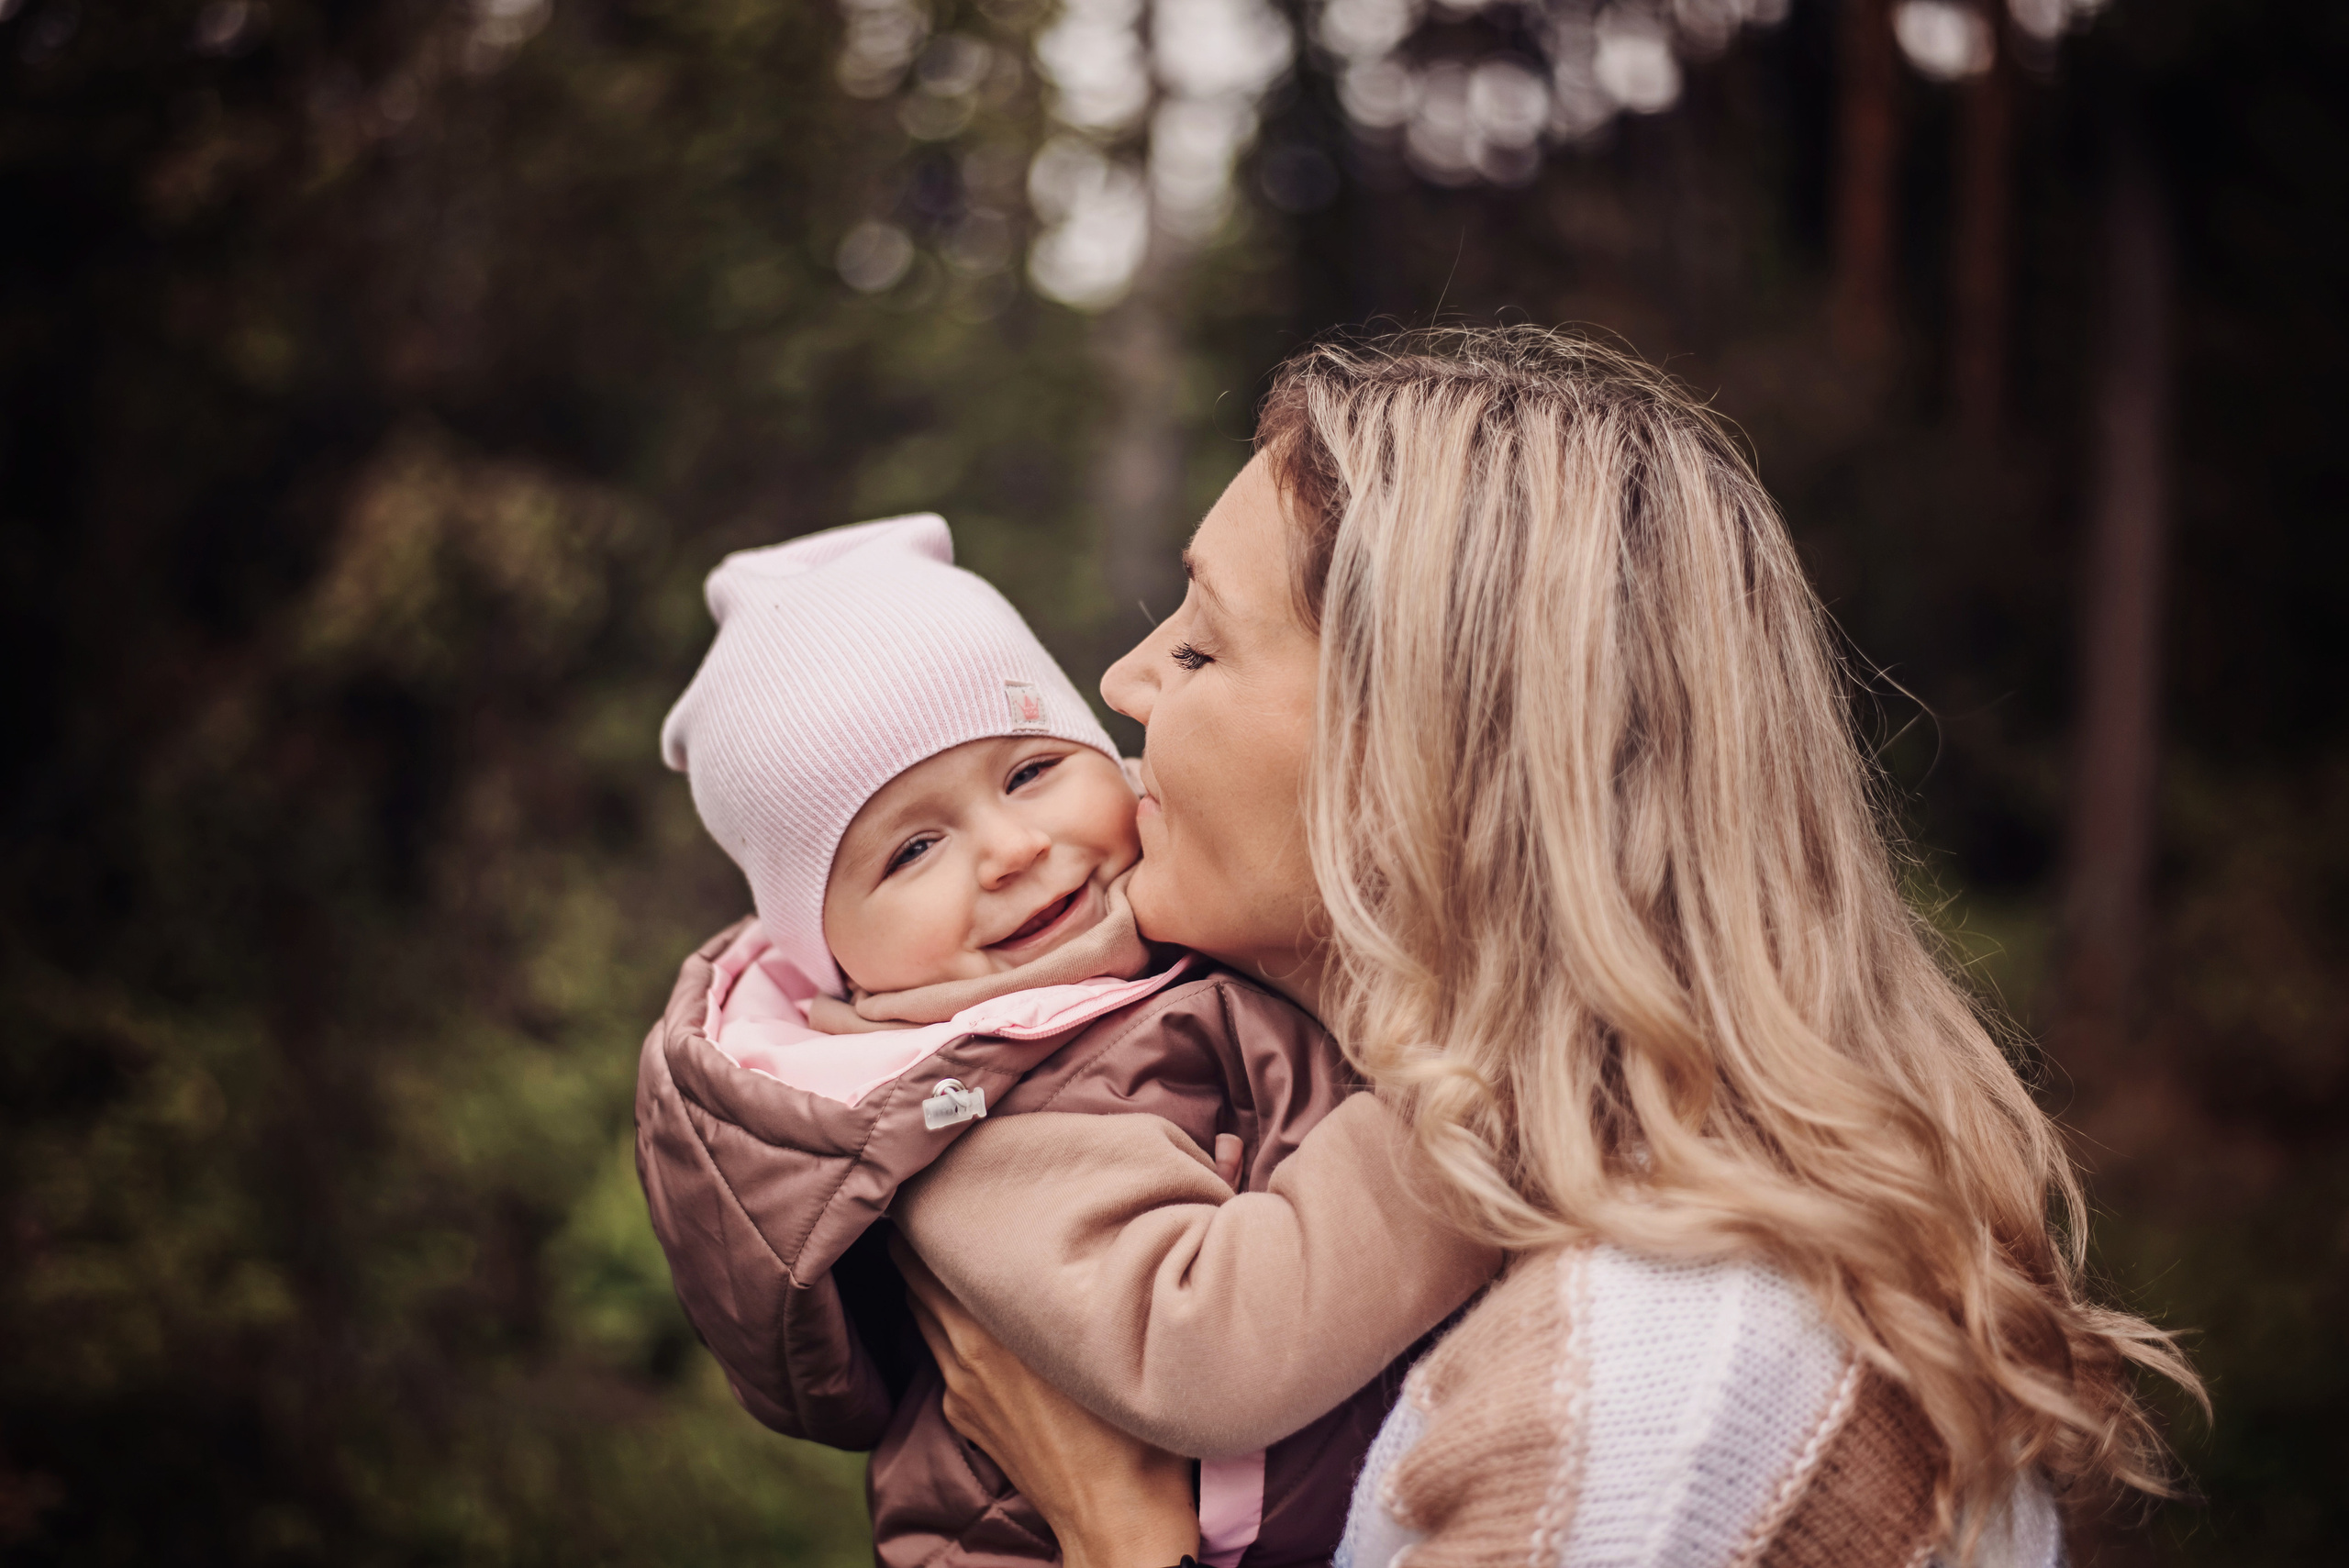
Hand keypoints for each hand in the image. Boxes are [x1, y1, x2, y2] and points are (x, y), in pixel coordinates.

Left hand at [894, 1234, 1201, 1567]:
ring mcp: (959, 1386)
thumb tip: (1071, 1226)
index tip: (943, 1182)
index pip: (930, 1249)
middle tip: (946, 1204)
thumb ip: (1085, 1276)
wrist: (1117, 1513)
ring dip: (933, 1282)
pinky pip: (939, 1354)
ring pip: (923, 1312)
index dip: (931, 1212)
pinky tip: (976, 1318)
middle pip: (916, 1274)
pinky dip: (944, 1326)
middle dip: (925, 1240)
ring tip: (957, 1250)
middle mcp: (964, 1349)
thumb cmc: (1134, 1416)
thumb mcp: (1112, 1331)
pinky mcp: (964, 1416)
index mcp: (994, 1323)